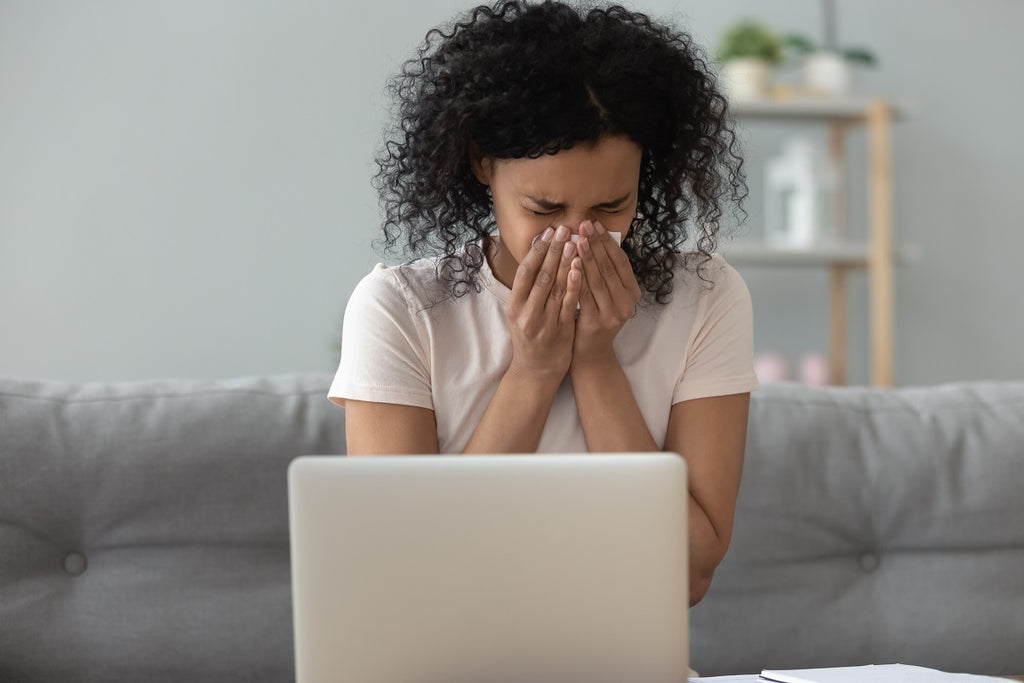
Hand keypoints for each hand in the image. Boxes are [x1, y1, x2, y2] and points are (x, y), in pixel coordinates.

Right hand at [506, 224, 582, 381]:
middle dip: (552, 251)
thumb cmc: (530, 337)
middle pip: (540, 275)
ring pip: (554, 287)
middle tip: (563, 229)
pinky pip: (568, 303)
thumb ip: (529, 289)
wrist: (536, 371)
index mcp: (514, 306)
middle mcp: (526, 313)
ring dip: (565, 262)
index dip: (536, 250)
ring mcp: (543, 322)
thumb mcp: (520, 313)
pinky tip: (579, 268)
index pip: (525, 272)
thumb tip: (540, 255)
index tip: (547, 232)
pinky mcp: (560, 330)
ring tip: (573, 242)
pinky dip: (573, 284)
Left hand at [573, 220, 640, 364]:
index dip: (608, 242)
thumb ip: (604, 273)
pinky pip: (584, 294)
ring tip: (575, 238)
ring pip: (597, 279)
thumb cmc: (595, 319)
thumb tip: (593, 239)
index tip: (595, 224)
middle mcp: (627, 303)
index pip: (620, 261)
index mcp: (633, 293)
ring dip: (586, 256)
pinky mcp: (596, 321)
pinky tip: (569, 263)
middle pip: (609, 267)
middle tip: (583, 224)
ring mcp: (613, 313)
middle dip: (595, 244)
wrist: (591, 354)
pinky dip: (576, 277)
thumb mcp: (606, 296)